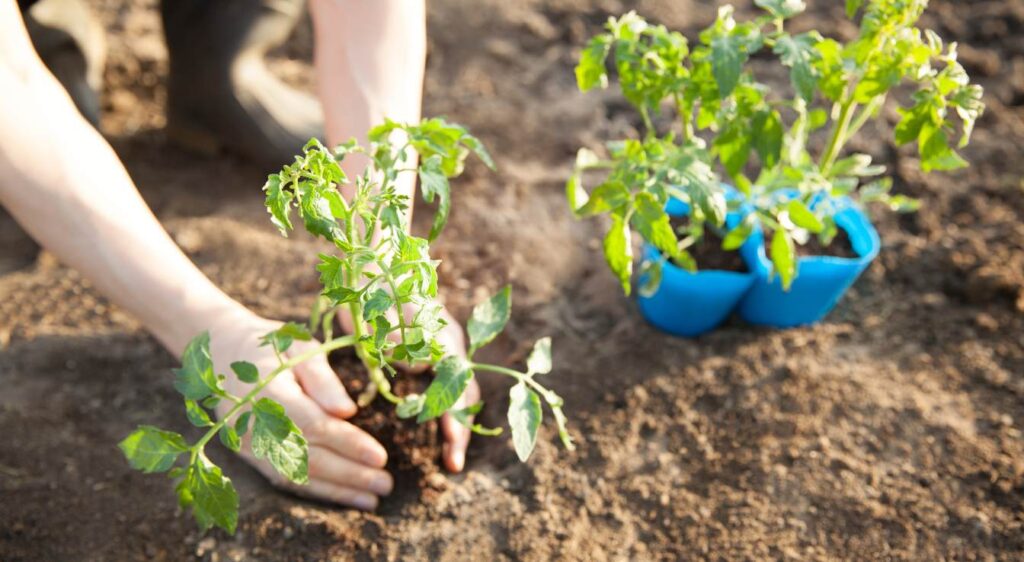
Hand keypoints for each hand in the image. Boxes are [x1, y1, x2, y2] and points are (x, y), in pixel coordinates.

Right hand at [207, 312, 392, 509]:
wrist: (224, 352)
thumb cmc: (274, 346)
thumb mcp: (301, 348)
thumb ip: (323, 380)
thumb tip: (347, 412)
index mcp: (268, 392)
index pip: (314, 425)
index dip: (348, 443)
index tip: (380, 457)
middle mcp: (253, 424)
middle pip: (307, 457)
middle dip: (350, 474)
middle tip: (385, 485)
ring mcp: (247, 443)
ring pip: (297, 475)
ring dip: (336, 490)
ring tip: (371, 500)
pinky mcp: (248, 454)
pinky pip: (284, 478)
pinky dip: (316, 490)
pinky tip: (342, 496)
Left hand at [339, 303, 477, 472]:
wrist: (375, 263)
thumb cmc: (372, 289)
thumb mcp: (376, 311)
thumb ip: (397, 337)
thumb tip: (418, 368)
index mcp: (440, 333)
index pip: (456, 380)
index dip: (455, 412)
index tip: (451, 441)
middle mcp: (451, 342)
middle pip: (465, 390)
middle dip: (461, 428)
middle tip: (453, 464)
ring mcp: (447, 346)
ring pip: (462, 390)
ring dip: (458, 423)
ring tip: (451, 458)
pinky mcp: (438, 351)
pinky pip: (451, 384)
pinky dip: (449, 409)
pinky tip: (445, 433)